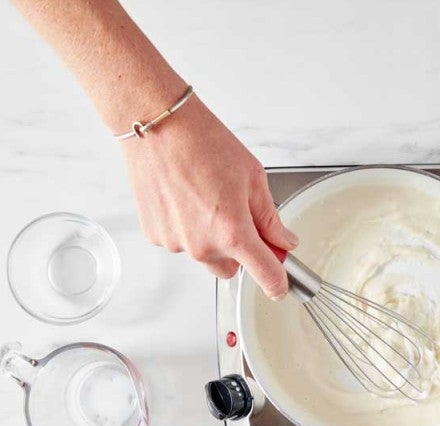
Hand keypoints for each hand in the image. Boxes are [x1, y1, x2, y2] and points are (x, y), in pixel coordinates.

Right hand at [121, 97, 297, 299]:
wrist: (158, 124)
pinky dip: (186, 228)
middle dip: (239, 251)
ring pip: (204, 256)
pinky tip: (185, 198)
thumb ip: (270, 218)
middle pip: (231, 269)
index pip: (264, 275)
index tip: (281, 286)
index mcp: (232, 232)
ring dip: (210, 238)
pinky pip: (181, 242)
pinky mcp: (155, 235)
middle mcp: (202, 245)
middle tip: (238, 216)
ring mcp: (175, 242)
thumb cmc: (204, 143)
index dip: (277, 283)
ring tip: (205, 197)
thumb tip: (283, 241)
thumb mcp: (253, 178)